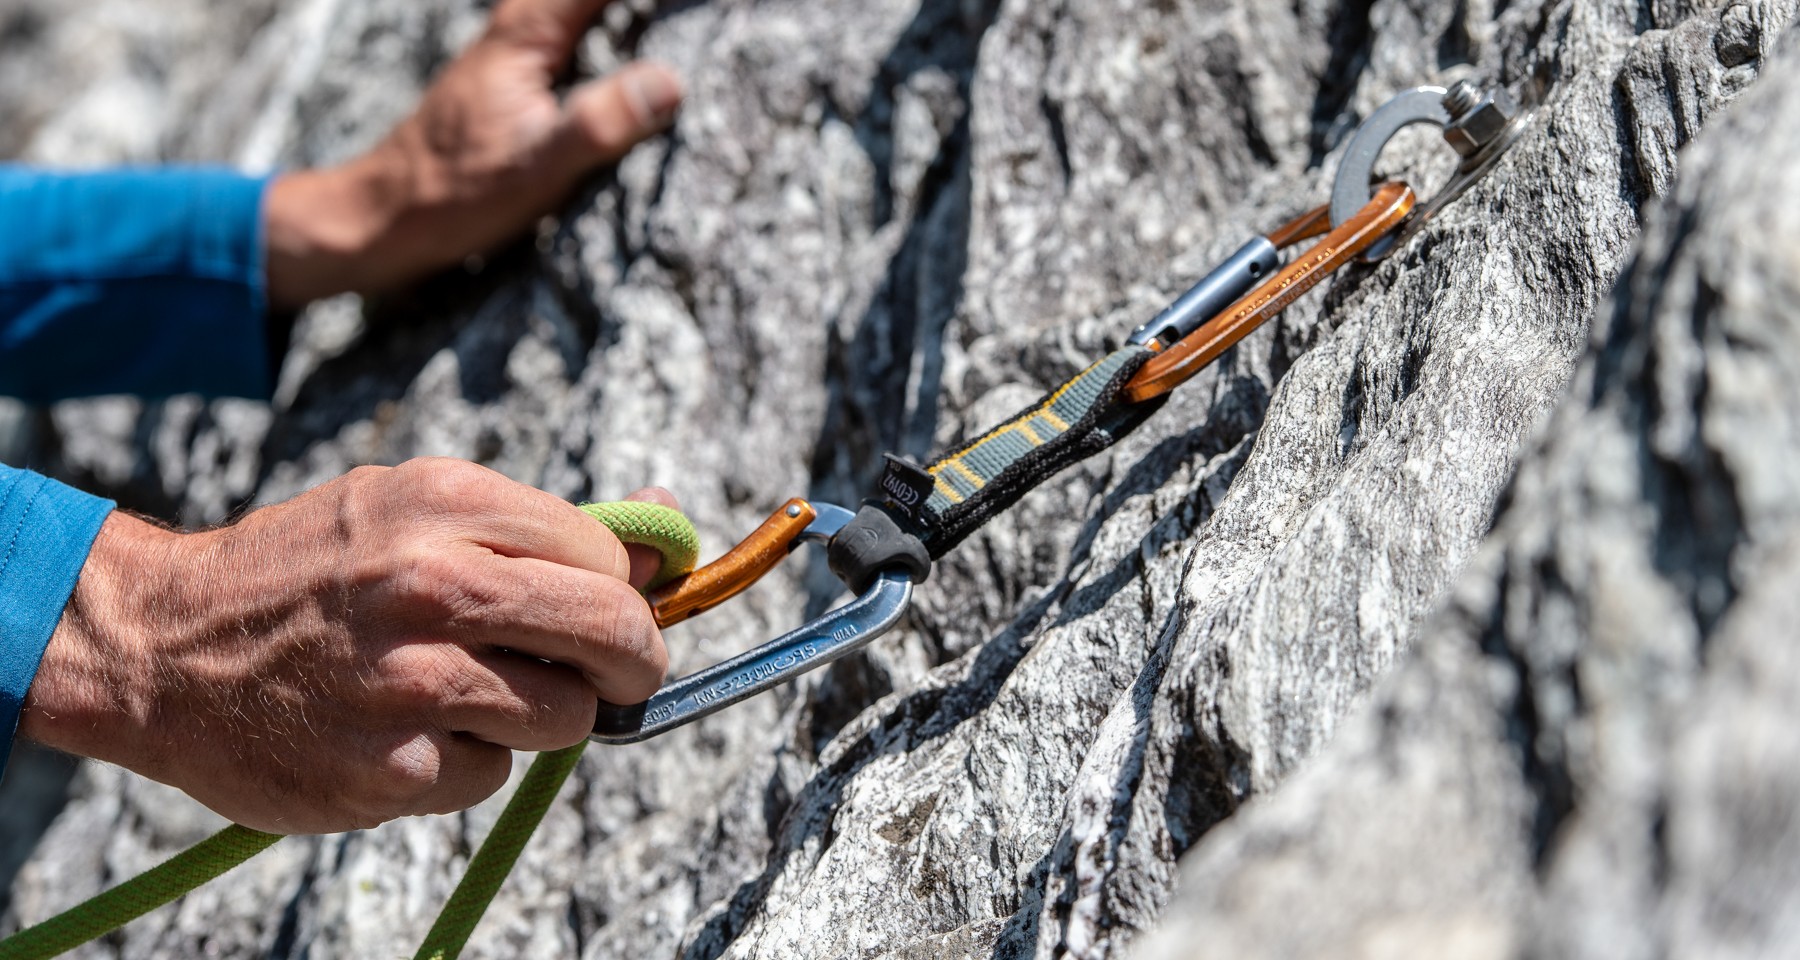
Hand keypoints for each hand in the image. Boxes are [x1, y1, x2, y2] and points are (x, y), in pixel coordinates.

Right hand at [21, 458, 676, 833]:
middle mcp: (435, 585)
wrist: (163, 647)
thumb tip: (671, 527)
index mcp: (448, 503)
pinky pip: (490, 775)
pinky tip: (405, 734)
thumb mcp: (412, 508)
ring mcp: (412, 682)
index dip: (620, 594)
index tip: (602, 612)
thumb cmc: (311, 573)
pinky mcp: (389, 769)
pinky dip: (464, 763)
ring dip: (539, 718)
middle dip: (635, 663)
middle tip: (617, 676)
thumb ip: (543, 524)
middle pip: (616, 635)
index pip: (608, 561)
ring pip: (567, 718)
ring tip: (467, 696)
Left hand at [264, 0, 683, 308]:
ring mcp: (523, 47)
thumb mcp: (536, 166)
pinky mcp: (526, 73)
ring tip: (690, 27)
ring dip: (636, 16)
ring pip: (590, 8)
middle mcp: (524, 25)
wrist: (386, 215)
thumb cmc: (452, 192)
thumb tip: (670, 84)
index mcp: (529, 31)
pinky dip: (621, 27)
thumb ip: (602, 122)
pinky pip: (586, 28)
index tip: (724, 6)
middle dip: (656, 6)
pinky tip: (649, 53)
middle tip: (719, 15)